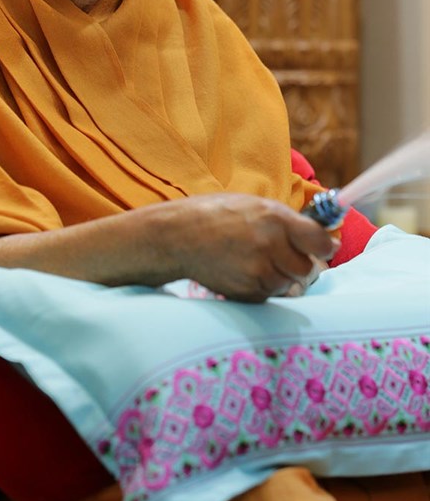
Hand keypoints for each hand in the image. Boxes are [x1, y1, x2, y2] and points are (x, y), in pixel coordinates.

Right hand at [149, 193, 337, 302]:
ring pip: (288, 284)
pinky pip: (268, 295)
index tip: (325, 247)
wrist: (177, 237)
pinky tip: (243, 272)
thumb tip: (320, 236)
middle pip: (307, 268)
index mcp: (274, 218)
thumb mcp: (253, 205)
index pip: (319, 240)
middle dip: (298, 263)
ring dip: (279, 277)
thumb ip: (286, 221)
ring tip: (254, 261)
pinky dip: (262, 288)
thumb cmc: (214, 215)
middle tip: (281, 255)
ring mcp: (257, 271)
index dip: (325, 245)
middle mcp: (269, 245)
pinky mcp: (246, 291)